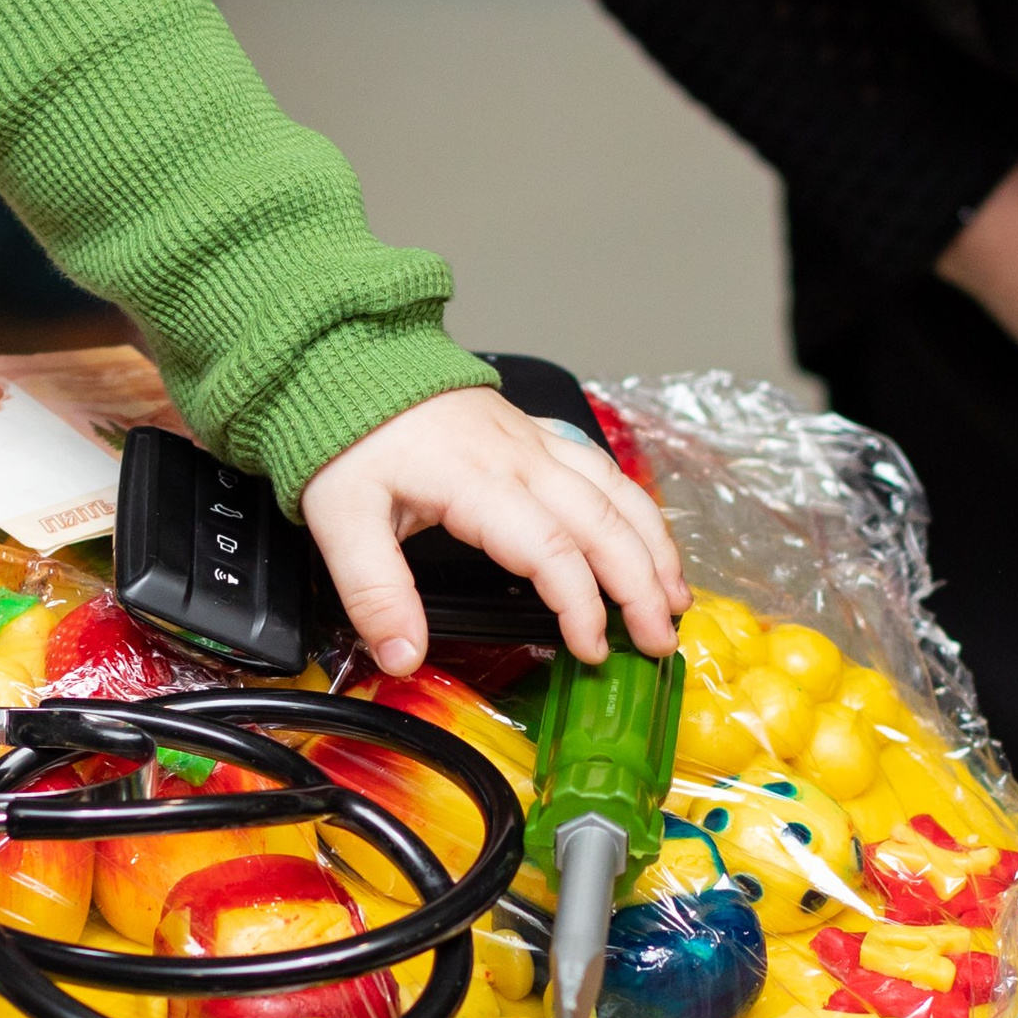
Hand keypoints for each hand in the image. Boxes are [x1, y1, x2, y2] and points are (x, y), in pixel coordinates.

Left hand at [301, 385, 688, 673]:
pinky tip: (646, 537)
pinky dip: (635, 509)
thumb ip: (375, 594)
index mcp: (478, 483)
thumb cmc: (348, 438)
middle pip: (604, 524)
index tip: (591, 650)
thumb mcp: (342, 522)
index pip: (551, 551)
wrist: (351, 359)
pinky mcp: (534, 434)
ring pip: (616, 493)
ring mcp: (534, 442)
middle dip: (643, 586)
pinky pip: (602, 469)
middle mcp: (521, 459)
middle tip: (660, 640)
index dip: (580, 606)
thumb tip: (404, 658)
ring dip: (653, 546)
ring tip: (675, 598)